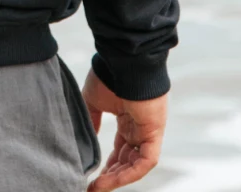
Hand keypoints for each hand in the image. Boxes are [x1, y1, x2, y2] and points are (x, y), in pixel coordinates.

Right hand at [82, 69, 167, 190]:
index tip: (91, 176)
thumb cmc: (109, 74)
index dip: (107, 165)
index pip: (120, 149)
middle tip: (93, 187)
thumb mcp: (93, 100)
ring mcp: (148, 130)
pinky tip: (111, 179)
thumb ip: (91, 120)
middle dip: (111, 175)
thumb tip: (87, 140)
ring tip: (98, 187)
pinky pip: (145, 160)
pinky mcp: (154, 133)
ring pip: (136, 164)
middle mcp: (139, 127)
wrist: (123, 60)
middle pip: (127, 160)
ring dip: (117, 178)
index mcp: (127, 118)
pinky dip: (130, 173)